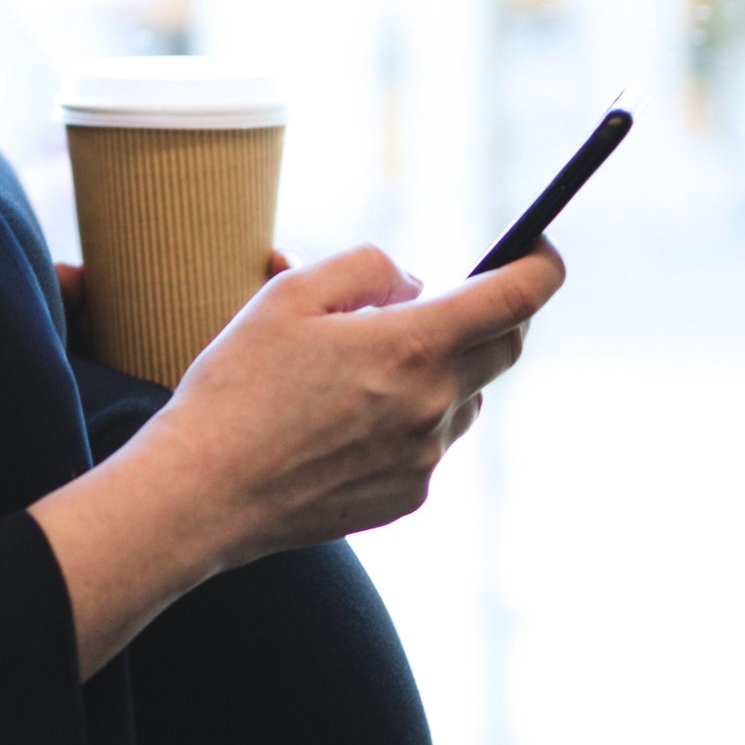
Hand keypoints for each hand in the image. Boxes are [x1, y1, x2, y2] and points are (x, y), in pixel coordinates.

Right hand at [29, 240, 565, 674]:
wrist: (203, 493)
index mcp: (412, 346)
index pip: (517, 296)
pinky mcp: (407, 497)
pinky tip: (344, 422)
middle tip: (444, 300)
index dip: (541, 264)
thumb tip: (417, 283)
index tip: (537, 247)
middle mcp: (434, 405)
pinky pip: (430, 445)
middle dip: (491, 314)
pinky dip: (409, 421)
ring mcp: (425, 458)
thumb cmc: (237, 386)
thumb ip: (366, 268)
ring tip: (365, 369)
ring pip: (466, 398)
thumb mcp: (288, 294)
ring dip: (443, 370)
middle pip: (506, 347)